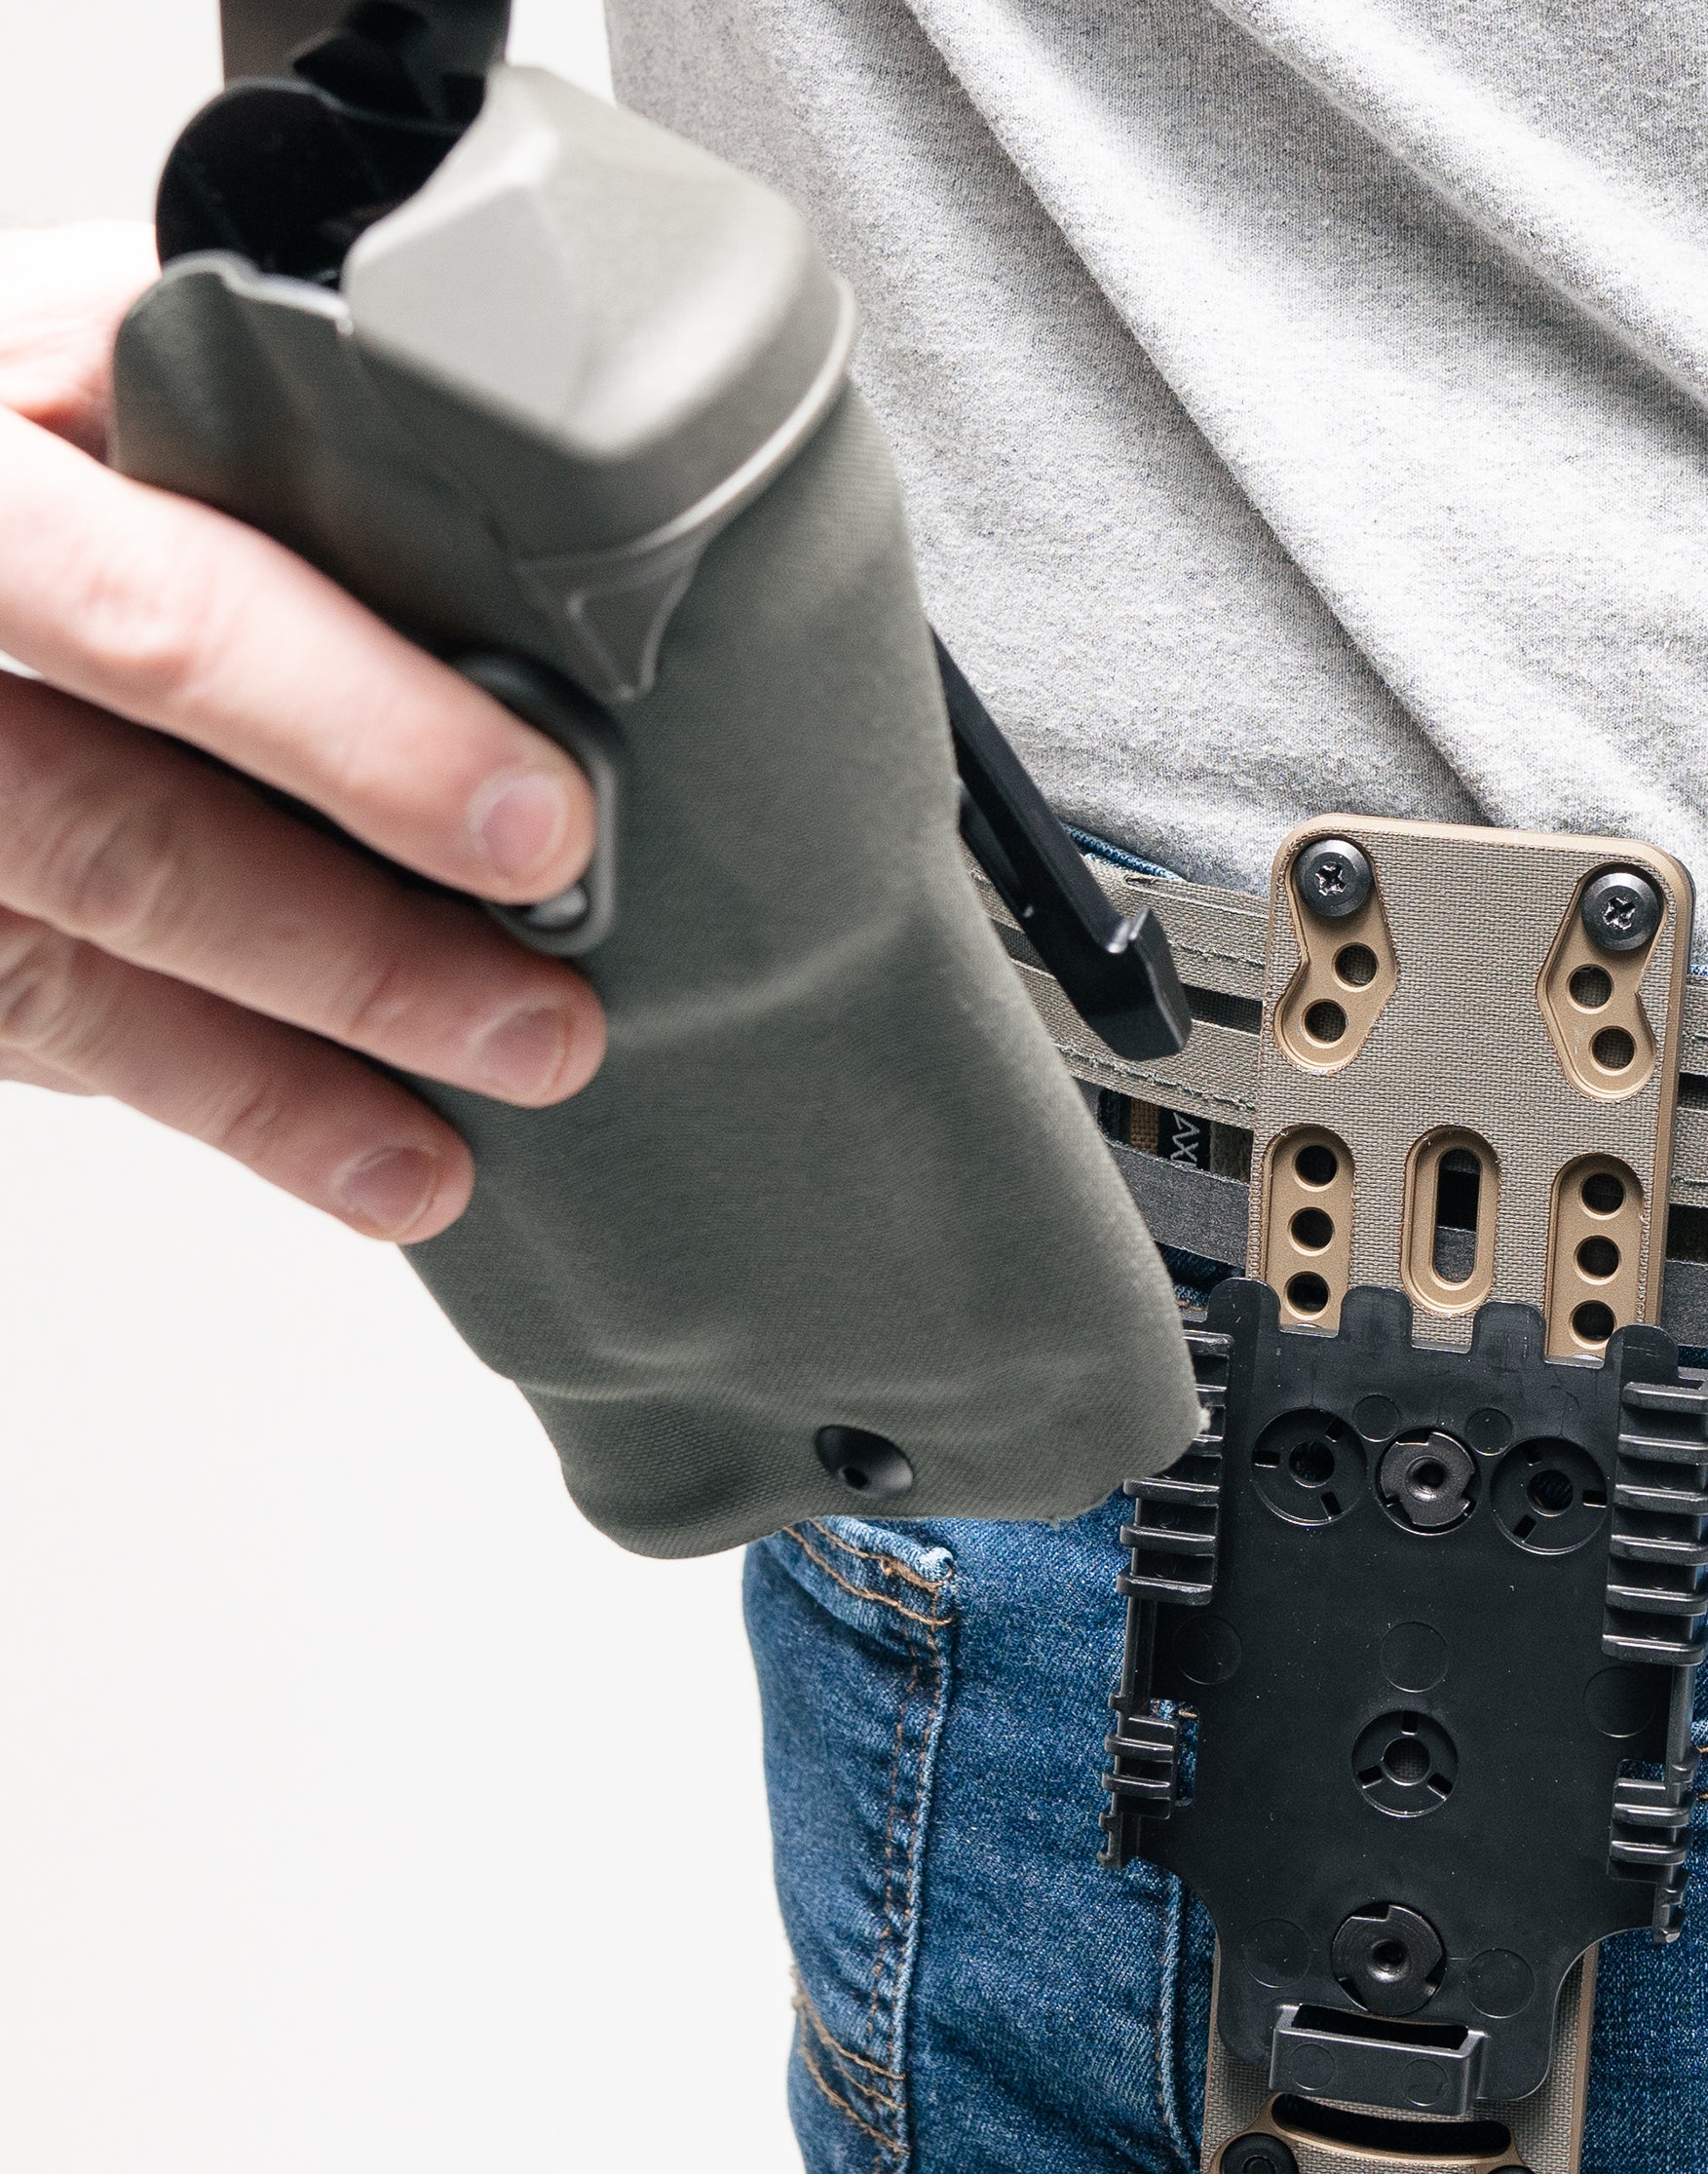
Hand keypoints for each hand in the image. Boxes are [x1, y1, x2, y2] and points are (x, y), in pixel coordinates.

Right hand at [0, 223, 603, 1242]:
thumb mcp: (76, 366)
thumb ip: (237, 427)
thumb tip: (505, 527)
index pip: (153, 616)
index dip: (354, 730)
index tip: (538, 826)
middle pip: (111, 836)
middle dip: (353, 957)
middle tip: (540, 1024)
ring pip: (54, 974)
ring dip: (272, 1086)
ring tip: (439, 1157)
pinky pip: (21, 1025)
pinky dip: (187, 1090)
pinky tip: (320, 1150)